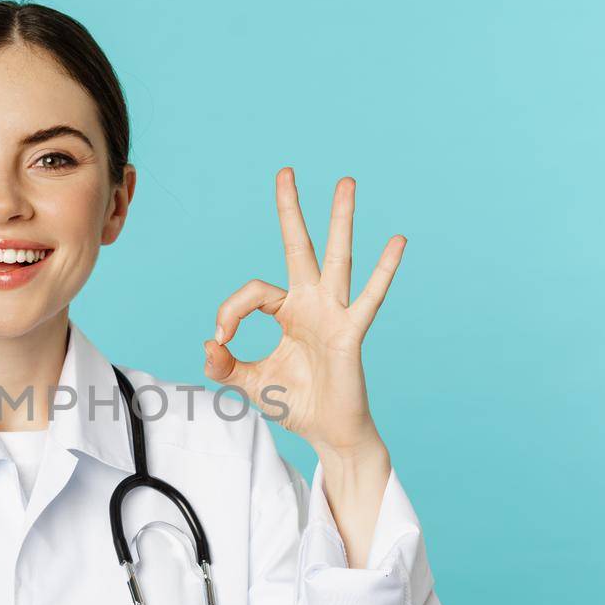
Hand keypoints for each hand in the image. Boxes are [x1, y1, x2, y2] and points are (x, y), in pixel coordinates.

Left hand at [204, 168, 403, 461]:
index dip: (230, 313)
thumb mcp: (249, 383)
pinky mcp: (351, 333)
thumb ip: (224, 365)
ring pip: (337, 258)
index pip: (253, 293)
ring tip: (345, 182)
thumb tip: (207, 345)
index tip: (221, 343)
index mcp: (288, 312)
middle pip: (300, 247)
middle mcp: (312, 304)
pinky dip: (384, 270)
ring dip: (340, 220)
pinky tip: (397, 240)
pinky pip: (369, 298)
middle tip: (285, 171)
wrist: (327, 433)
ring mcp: (334, 314)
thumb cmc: (296, 404)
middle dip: (291, 210)